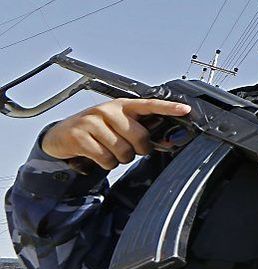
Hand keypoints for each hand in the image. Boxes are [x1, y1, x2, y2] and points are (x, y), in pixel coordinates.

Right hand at [41, 98, 190, 169]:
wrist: (61, 135)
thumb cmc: (97, 130)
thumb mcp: (117, 124)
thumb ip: (139, 129)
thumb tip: (163, 141)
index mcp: (123, 105)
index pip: (150, 105)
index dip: (168, 108)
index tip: (185, 110)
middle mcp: (108, 110)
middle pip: (139, 136)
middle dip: (138, 149)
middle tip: (128, 149)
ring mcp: (92, 122)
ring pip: (123, 150)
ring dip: (120, 158)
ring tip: (111, 151)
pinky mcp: (79, 136)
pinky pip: (105, 159)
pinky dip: (106, 163)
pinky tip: (99, 156)